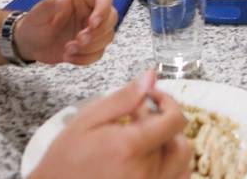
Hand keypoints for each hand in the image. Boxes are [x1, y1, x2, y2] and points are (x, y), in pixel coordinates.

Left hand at [15, 0, 117, 64]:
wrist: (29, 44)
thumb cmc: (34, 23)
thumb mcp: (39, 11)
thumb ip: (53, 3)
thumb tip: (67, 0)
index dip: (103, 9)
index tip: (92, 24)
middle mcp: (92, 11)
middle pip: (111, 18)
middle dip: (97, 33)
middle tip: (78, 40)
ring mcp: (93, 29)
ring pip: (107, 37)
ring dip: (90, 47)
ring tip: (68, 49)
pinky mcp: (91, 46)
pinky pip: (99, 53)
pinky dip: (85, 58)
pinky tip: (69, 57)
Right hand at [29, 72, 190, 178]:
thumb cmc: (64, 160)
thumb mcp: (86, 121)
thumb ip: (123, 98)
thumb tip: (151, 76)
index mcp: (130, 148)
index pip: (175, 120)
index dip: (168, 102)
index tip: (152, 97)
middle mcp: (145, 172)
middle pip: (179, 140)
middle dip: (164, 124)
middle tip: (138, 122)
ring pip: (182, 162)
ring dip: (169, 146)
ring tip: (143, 141)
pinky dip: (171, 167)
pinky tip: (149, 159)